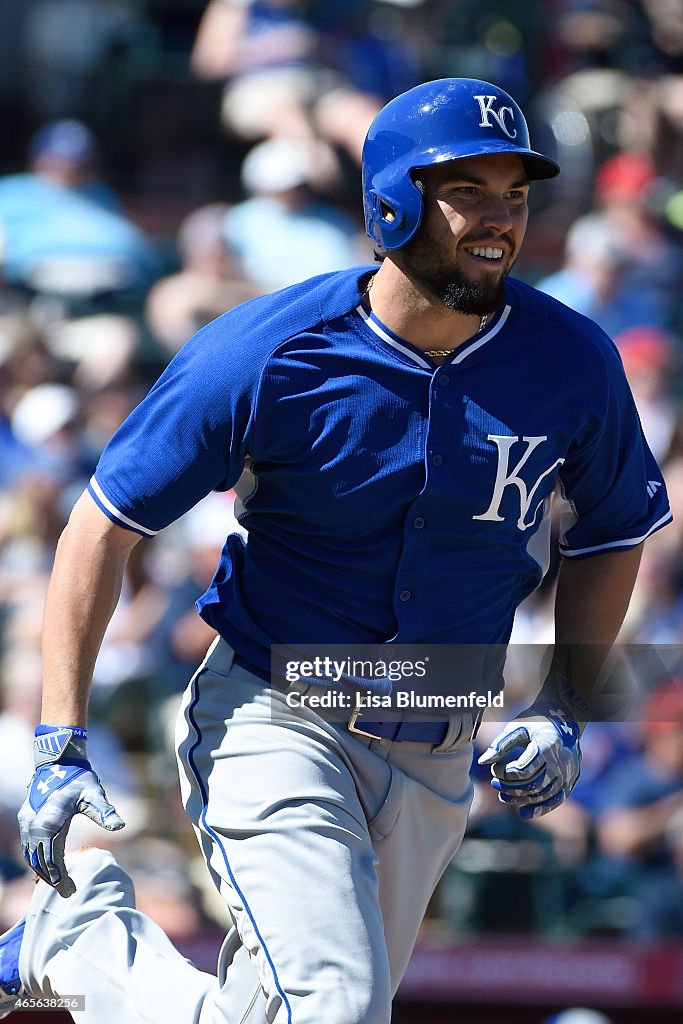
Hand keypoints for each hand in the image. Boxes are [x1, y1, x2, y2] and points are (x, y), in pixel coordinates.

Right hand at [18, 727, 123, 896]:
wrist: (58, 761)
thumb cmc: (80, 778)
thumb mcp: (94, 794)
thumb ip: (105, 812)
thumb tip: (120, 826)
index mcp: (50, 823)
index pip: (52, 861)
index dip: (60, 879)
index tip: (71, 891)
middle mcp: (34, 825)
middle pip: (39, 862)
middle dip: (52, 880)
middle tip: (66, 892)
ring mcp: (27, 822)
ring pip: (30, 856)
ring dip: (42, 871)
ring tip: (58, 883)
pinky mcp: (25, 817)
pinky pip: (27, 846)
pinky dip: (35, 859)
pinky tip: (46, 865)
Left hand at [478, 703, 580, 819]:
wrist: (564, 721)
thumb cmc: (535, 722)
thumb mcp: (517, 728)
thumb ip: (500, 744)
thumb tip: (482, 761)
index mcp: (548, 744)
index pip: (523, 769)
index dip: (504, 773)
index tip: (493, 768)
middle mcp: (562, 761)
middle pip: (533, 784)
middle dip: (510, 787)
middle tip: (494, 783)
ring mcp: (568, 772)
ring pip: (543, 794)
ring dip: (520, 799)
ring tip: (502, 796)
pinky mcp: (571, 781)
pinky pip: (556, 800)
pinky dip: (540, 809)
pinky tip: (523, 813)